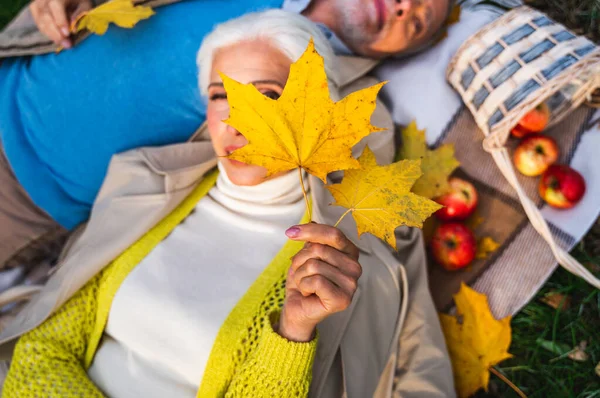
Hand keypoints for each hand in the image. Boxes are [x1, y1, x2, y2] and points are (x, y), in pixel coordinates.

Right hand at [30, 0, 92, 47]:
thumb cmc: (77, 0)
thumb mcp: (84, 5)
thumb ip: (79, 15)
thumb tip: (73, 29)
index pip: (55, 6)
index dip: (60, 21)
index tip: (67, 34)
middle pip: (46, 16)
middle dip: (56, 32)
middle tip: (67, 44)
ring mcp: (37, 3)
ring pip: (40, 21)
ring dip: (52, 35)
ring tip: (63, 44)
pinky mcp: (35, 9)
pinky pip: (39, 23)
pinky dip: (47, 33)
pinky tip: (57, 39)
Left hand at [278, 223, 361, 341]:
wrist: (296, 309)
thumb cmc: (304, 281)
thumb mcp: (306, 255)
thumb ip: (313, 239)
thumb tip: (312, 221)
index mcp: (350, 253)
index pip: (333, 234)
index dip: (310, 231)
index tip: (289, 232)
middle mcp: (355, 267)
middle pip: (320, 249)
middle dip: (300, 260)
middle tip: (301, 273)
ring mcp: (352, 284)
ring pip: (314, 265)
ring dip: (300, 275)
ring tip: (305, 285)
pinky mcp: (343, 299)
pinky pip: (315, 281)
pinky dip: (304, 286)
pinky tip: (309, 293)